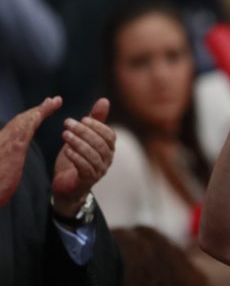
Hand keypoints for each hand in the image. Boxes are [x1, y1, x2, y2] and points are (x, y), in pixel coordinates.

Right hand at [0, 96, 61, 207]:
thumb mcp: (2, 172)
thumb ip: (7, 163)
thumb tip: (9, 161)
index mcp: (3, 145)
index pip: (19, 128)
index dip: (32, 118)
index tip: (42, 110)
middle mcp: (2, 139)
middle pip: (22, 121)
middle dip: (38, 110)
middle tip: (53, 100)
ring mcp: (4, 143)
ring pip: (22, 122)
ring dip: (38, 111)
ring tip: (52, 102)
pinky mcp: (10, 149)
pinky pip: (21, 131)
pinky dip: (30, 121)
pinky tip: (39, 114)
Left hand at [51, 98, 115, 215]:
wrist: (67, 184)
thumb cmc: (77, 158)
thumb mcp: (84, 137)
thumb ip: (95, 120)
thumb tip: (104, 100)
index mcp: (108, 149)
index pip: (110, 135)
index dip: (97, 126)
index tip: (81, 118)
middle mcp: (107, 160)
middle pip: (101, 144)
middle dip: (84, 132)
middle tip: (67, 122)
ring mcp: (99, 171)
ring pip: (93, 155)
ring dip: (78, 143)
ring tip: (64, 134)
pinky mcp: (87, 180)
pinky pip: (85, 168)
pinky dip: (76, 157)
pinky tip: (66, 150)